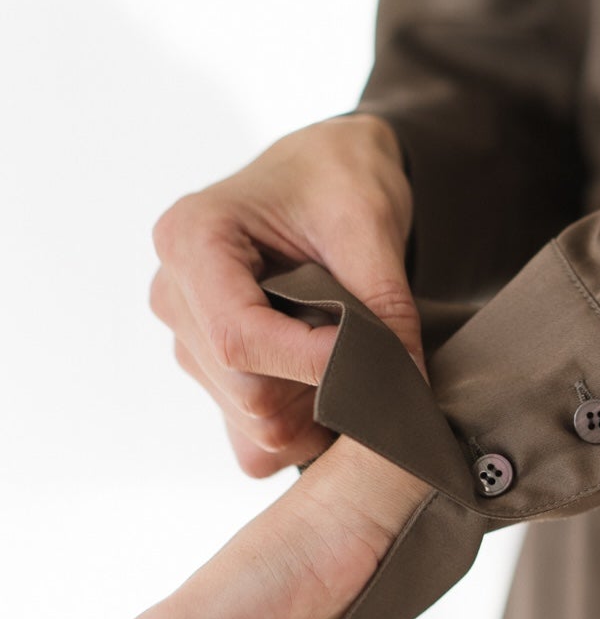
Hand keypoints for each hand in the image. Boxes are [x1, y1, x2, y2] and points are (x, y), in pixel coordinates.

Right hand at [148, 112, 419, 476]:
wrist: (328, 175)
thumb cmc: (338, 179)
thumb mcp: (369, 222)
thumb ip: (384, 301)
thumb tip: (407, 381)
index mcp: (191, 240)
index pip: (237, 337)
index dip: (311, 363)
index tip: (375, 358)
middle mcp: (174, 296)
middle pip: (245, 393)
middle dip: (322, 388)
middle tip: (376, 352)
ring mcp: (189, 342)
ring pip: (254, 425)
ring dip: (318, 409)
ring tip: (352, 353)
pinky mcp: (213, 378)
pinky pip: (254, 443)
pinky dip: (304, 429)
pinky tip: (331, 383)